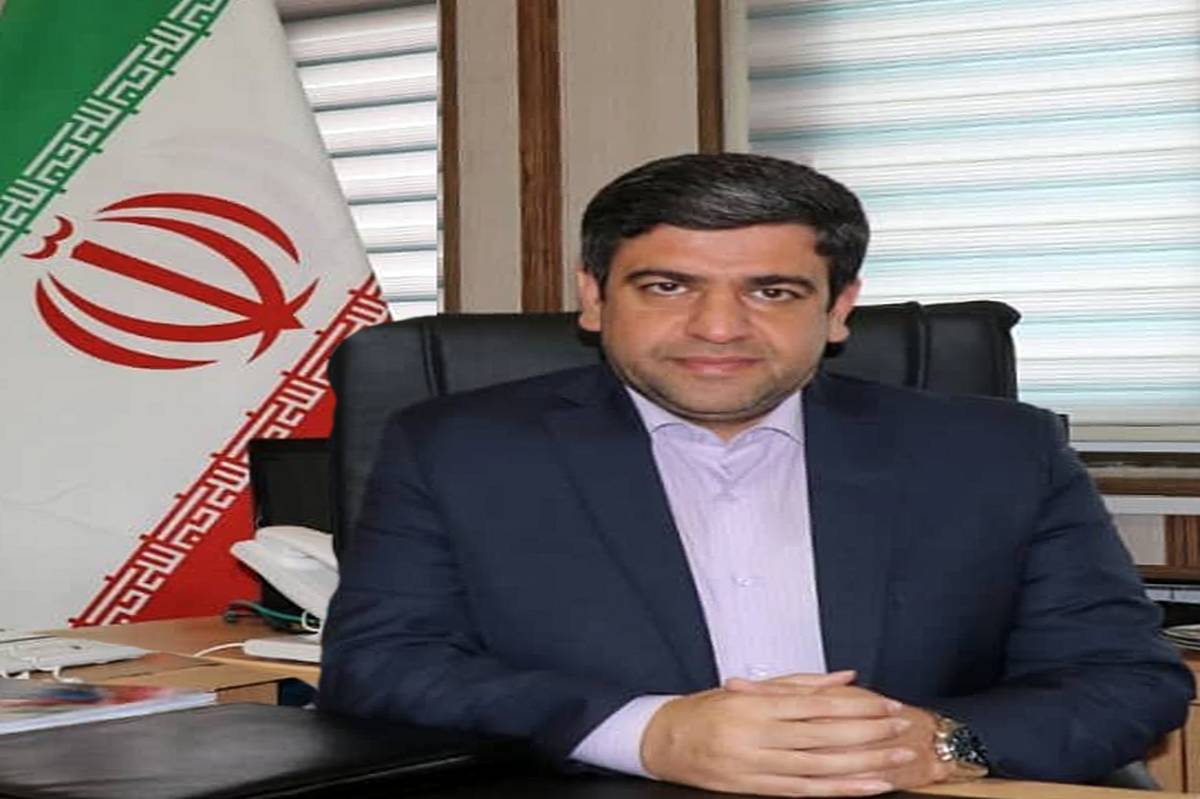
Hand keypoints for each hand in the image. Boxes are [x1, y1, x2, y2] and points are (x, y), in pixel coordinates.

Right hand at [640, 671, 915, 795]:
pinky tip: (868, 787)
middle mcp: (760, 735)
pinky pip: (806, 791)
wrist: (664, 741)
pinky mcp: (755, 788)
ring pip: (822, 766)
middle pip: (827, 736)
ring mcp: (759, 765)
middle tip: (904, 730)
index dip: (858, 706)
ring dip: (865, 764)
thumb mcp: (749, 688)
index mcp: (760, 705)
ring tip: (898, 758)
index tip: (888, 706)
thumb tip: (846, 678)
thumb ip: (800, 684)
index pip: (819, 705)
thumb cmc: (707, 710)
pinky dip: (841, 790)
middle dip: (870, 734)